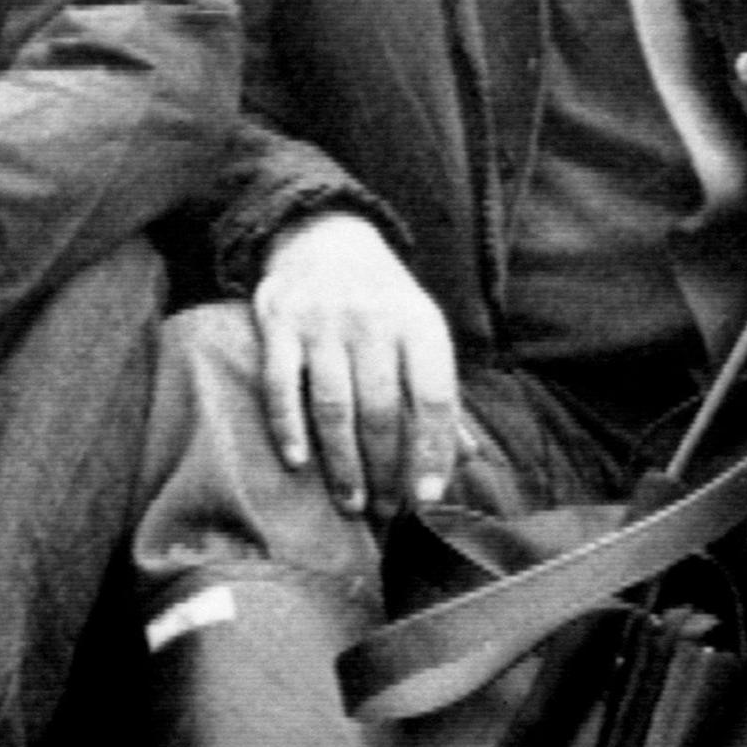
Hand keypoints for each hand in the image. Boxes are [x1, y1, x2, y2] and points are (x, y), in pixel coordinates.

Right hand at [252, 211, 461, 516]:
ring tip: (351, 502)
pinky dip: (288, 426)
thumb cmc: (383, 301)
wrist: (324, 235)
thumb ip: (440, 395)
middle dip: (386, 468)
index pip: (434, 395)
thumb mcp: (421, 333)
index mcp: (419, 324)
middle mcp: (373, 320)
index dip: (433, 450)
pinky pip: (281, 384)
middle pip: (382, 408)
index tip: (429, 497)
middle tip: (386, 512)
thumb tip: (468, 458)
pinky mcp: (278, 322)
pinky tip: (297, 463)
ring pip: (333, 404)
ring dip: (342, 461)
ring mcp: (323, 321)